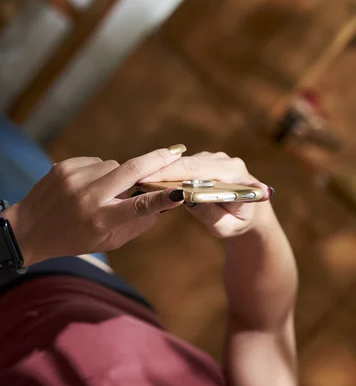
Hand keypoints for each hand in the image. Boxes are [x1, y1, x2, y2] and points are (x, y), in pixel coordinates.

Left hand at [5, 146, 186, 264]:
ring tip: (106, 193)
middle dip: (156, 160)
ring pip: (114, 165)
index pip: (137, 207)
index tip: (180, 190)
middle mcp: (87, 197)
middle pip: (130, 170)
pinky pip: (97, 163)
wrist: (27, 229)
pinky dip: (100, 173)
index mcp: (99, 221)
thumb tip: (163, 204)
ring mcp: (74, 178)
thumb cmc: (73, 239)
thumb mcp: (107, 242)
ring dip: (120, 175)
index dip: (161, 198)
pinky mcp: (64, 166)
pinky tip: (89, 187)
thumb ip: (136, 225)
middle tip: (175, 152)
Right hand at [139, 151, 273, 237]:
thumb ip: (209, 214)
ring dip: (161, 171)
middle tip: (133, 178)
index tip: (146, 179)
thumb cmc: (239, 222)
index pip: (196, 169)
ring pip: (182, 163)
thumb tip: (186, 198)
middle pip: (186, 162)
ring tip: (138, 181)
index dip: (169, 173)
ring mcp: (214, 158)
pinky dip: (168, 173)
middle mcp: (224, 160)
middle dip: (159, 170)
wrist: (251, 213)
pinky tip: (150, 181)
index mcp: (234, 172)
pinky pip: (183, 166)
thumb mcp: (226, 227)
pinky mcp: (205, 161)